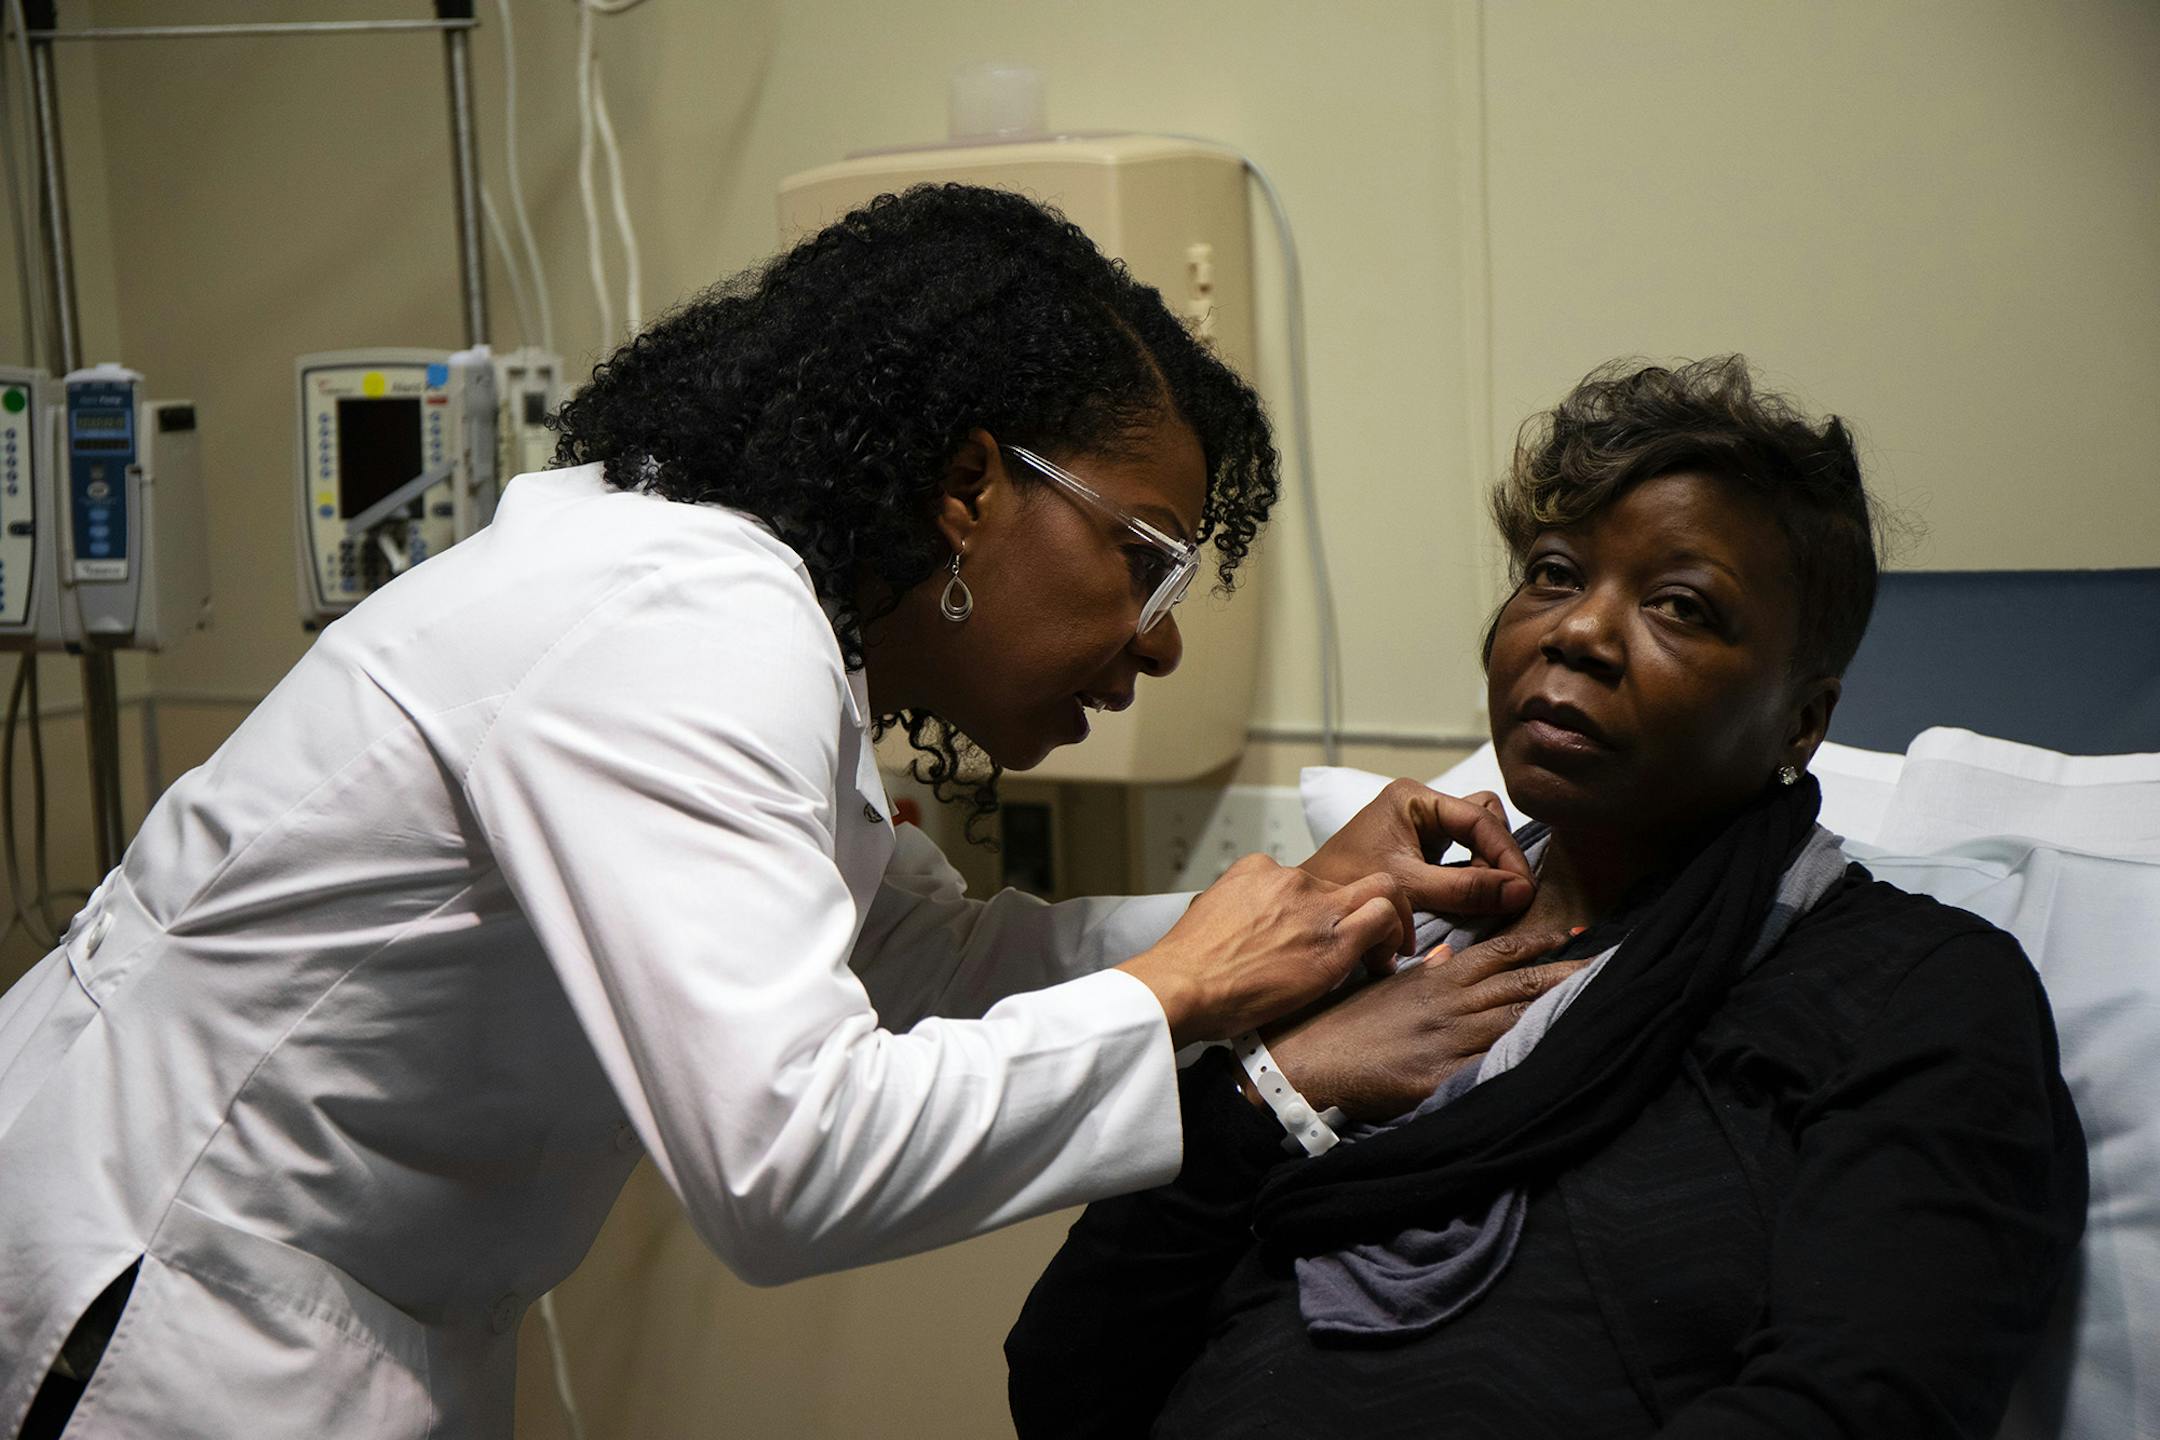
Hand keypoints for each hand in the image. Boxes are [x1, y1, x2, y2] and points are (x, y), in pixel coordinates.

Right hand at [1118, 855, 1409, 1048]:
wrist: (1183, 985)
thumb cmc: (1187, 965)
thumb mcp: (1208, 915)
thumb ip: (1236, 911)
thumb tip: (1241, 926)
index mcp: (1258, 870)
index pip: (1308, 881)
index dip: (1320, 909)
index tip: (1319, 934)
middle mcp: (1291, 879)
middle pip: (1347, 883)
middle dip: (1360, 912)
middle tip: (1366, 944)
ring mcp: (1316, 906)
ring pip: (1382, 888)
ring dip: (1389, 919)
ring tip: (1382, 954)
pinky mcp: (1335, 940)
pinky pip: (1383, 918)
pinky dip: (1393, 936)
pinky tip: (1381, 962)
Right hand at [1261, 928, 1583, 1121]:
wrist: (1304, 1059)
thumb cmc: (1343, 1022)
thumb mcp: (1385, 988)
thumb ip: (1421, 974)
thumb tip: (1446, 961)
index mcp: (1436, 978)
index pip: (1499, 950)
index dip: (1541, 941)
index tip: (1577, 934)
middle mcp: (1448, 1004)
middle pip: (1522, 984)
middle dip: (1569, 974)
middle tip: (1614, 965)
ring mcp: (1446, 1041)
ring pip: (1517, 1022)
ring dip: (1561, 1014)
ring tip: (1604, 1007)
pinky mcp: (1437, 1079)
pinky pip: (1492, 1070)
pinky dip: (1526, 1063)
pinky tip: (1557, 1062)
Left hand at [1302, 781, 1533, 956]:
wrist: (1311, 910)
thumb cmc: (1347, 887)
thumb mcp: (1411, 887)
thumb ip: (1466, 889)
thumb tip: (1521, 892)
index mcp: (1413, 798)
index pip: (1478, 817)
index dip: (1505, 853)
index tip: (1524, 889)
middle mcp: (1420, 805)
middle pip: (1484, 819)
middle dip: (1497, 856)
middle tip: (1506, 894)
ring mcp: (1421, 826)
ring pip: (1477, 837)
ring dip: (1488, 868)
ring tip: (1489, 900)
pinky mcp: (1422, 850)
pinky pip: (1463, 856)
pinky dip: (1473, 877)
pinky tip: (1475, 900)